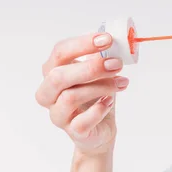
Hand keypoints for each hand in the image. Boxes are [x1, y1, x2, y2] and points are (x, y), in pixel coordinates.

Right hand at [35, 32, 128, 155]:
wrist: (101, 129)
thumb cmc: (96, 97)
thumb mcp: (99, 74)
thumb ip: (101, 58)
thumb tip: (113, 42)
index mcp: (52, 72)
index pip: (59, 52)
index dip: (82, 44)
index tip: (107, 40)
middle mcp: (49, 93)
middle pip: (58, 76)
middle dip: (90, 67)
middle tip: (116, 63)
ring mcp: (58, 114)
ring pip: (70, 97)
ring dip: (101, 87)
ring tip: (122, 82)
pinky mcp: (73, 131)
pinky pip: (81, 121)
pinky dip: (99, 110)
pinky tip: (109, 102)